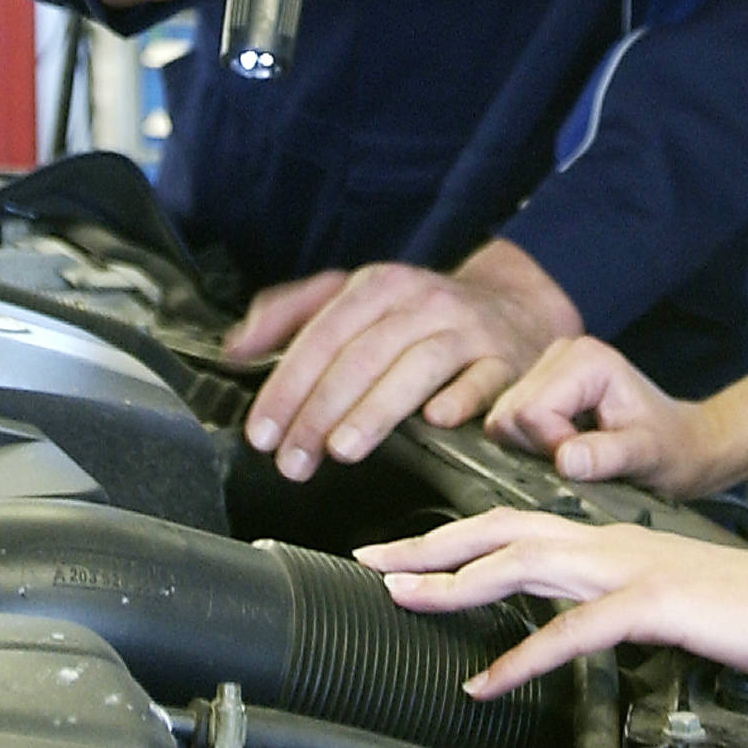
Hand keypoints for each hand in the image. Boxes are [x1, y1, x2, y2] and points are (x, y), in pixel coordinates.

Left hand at [226, 242, 579, 479]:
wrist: (514, 305)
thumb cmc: (420, 313)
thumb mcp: (355, 298)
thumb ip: (290, 316)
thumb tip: (233, 350)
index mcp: (378, 286)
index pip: (322, 336)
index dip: (288, 386)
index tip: (262, 433)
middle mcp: (422, 302)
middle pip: (363, 356)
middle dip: (320, 411)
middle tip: (293, 461)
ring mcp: (466, 330)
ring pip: (418, 367)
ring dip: (377, 410)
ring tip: (343, 450)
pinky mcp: (505, 361)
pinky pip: (484, 380)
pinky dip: (461, 399)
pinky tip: (436, 423)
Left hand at [357, 511, 747, 698]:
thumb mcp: (669, 605)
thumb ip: (615, 605)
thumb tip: (569, 625)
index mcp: (614, 541)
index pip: (515, 528)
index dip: (451, 539)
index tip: (398, 557)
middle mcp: (614, 542)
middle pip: (500, 531)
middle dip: (427, 546)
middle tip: (367, 561)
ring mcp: (633, 568)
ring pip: (524, 562)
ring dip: (456, 582)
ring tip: (402, 601)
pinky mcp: (658, 603)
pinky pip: (575, 628)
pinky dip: (523, 655)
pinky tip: (485, 682)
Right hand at [483, 336, 727, 501]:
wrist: (684, 444)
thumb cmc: (672, 450)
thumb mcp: (647, 457)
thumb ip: (607, 456)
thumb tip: (565, 460)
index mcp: (586, 360)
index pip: (530, 413)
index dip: (552, 447)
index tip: (590, 460)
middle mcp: (561, 353)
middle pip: (510, 414)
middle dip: (539, 448)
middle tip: (584, 458)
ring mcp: (547, 368)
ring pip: (504, 420)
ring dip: (535, 448)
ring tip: (579, 451)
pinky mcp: (539, 386)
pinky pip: (510, 424)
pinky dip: (532, 445)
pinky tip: (567, 446)